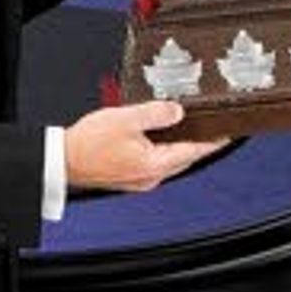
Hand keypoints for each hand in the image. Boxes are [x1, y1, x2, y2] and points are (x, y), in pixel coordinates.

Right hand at [67, 99, 222, 190]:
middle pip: (184, 157)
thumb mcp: (126, 118)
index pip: (195, 151)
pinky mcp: (129, 178)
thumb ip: (156, 113)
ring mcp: (140, 180)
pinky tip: (156, 138)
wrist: (62, 161)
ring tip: (184, 128)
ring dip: (178, 146)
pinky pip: (154, 162)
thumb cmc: (87, 145)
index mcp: (155, 164)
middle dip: (198, 143)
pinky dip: (161, 150)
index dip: (213, 141)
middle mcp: (151, 177)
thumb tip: (177, 111)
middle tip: (210, 127)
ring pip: (169, 160)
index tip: (228, 134)